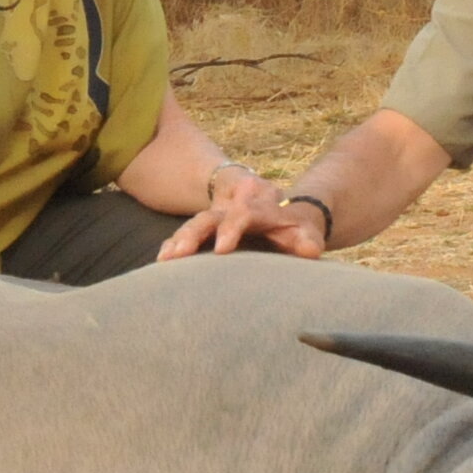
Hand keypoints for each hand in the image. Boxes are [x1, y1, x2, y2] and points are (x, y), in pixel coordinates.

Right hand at [159, 161, 325, 260]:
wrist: (281, 218)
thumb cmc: (296, 231)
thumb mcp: (306, 233)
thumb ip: (308, 240)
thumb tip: (310, 249)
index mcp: (257, 210)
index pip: (242, 215)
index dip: (230, 229)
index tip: (221, 250)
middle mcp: (232, 212)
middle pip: (208, 218)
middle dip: (192, 235)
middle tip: (180, 253)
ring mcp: (217, 220)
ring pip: (193, 226)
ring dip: (177, 242)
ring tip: (165, 259)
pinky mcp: (207, 233)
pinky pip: (186, 236)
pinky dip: (173, 246)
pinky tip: (162, 262)